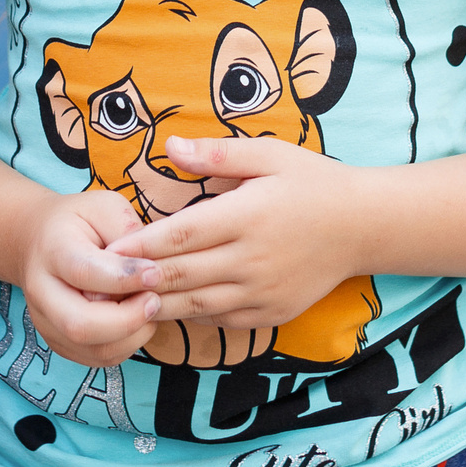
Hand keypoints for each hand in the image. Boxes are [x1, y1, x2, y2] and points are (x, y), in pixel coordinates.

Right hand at [19, 189, 159, 368]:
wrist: (38, 243)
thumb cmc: (79, 222)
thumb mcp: (104, 207)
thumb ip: (127, 232)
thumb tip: (149, 267)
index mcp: (52, 250)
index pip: (84, 272)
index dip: (124, 277)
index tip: (155, 272)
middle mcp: (41, 292)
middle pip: (80, 324)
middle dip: (128, 319)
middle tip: (155, 299)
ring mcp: (46, 322)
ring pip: (92, 349)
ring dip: (132, 335)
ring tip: (149, 308)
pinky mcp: (59, 342)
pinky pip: (98, 358)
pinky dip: (126, 345)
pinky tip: (137, 321)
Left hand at [104, 134, 364, 332]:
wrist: (363, 226)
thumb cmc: (311, 182)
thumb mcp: (269, 154)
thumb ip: (217, 153)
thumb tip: (170, 146)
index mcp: (247, 215)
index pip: (180, 235)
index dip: (140, 244)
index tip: (109, 247)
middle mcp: (251, 259)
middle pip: (181, 275)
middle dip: (138, 279)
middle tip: (103, 281)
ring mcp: (262, 291)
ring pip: (196, 304)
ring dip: (158, 303)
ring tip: (125, 300)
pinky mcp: (271, 313)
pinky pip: (222, 320)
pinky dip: (193, 315)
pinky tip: (171, 308)